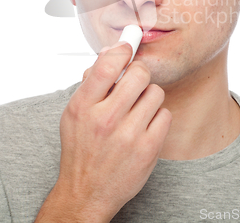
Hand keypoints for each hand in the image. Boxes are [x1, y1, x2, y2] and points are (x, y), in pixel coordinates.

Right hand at [36, 41, 171, 222]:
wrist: (86, 192)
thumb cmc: (81, 149)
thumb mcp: (75, 113)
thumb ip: (92, 82)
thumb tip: (113, 52)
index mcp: (84, 106)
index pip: (108, 64)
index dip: (123, 50)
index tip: (128, 47)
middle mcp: (106, 119)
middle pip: (139, 74)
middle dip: (139, 73)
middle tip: (135, 80)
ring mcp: (129, 135)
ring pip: (156, 92)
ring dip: (149, 96)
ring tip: (138, 108)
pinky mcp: (148, 149)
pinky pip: (165, 114)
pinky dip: (157, 117)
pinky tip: (145, 125)